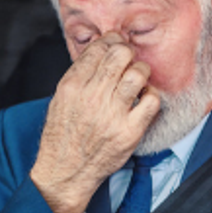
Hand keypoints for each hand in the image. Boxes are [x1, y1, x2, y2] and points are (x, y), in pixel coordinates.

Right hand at [30, 34, 160, 212]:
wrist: (65, 171)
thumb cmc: (62, 136)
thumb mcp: (59, 101)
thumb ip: (78, 77)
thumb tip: (99, 52)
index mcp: (71, 87)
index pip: (98, 49)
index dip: (111, 41)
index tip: (116, 43)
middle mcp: (91, 97)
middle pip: (120, 55)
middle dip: (127, 52)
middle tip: (128, 59)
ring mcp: (112, 114)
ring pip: (138, 73)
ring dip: (141, 71)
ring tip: (137, 78)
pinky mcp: (130, 130)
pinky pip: (152, 100)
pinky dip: (151, 95)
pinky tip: (143, 98)